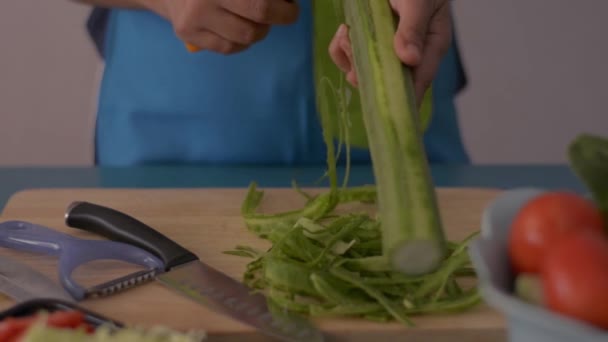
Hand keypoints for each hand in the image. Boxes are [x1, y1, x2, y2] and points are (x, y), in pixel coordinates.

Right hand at [141, 0, 298, 53]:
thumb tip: (288, 2)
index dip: (283, 4)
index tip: (290, 3)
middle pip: (259, 11)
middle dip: (281, 14)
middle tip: (287, 13)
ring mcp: (194, 15)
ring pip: (247, 35)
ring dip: (261, 30)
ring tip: (257, 21)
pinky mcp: (188, 33)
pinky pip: (229, 47)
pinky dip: (243, 42)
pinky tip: (241, 31)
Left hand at [329, 0, 452, 103]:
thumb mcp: (417, 1)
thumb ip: (413, 28)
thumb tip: (409, 60)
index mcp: (430, 48)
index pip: (419, 83)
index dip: (403, 101)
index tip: (387, 115)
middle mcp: (408, 55)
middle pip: (386, 82)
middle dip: (365, 71)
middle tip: (354, 48)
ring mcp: (385, 51)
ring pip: (364, 72)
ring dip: (350, 55)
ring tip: (347, 32)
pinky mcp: (367, 43)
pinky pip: (350, 57)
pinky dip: (341, 47)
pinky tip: (344, 30)